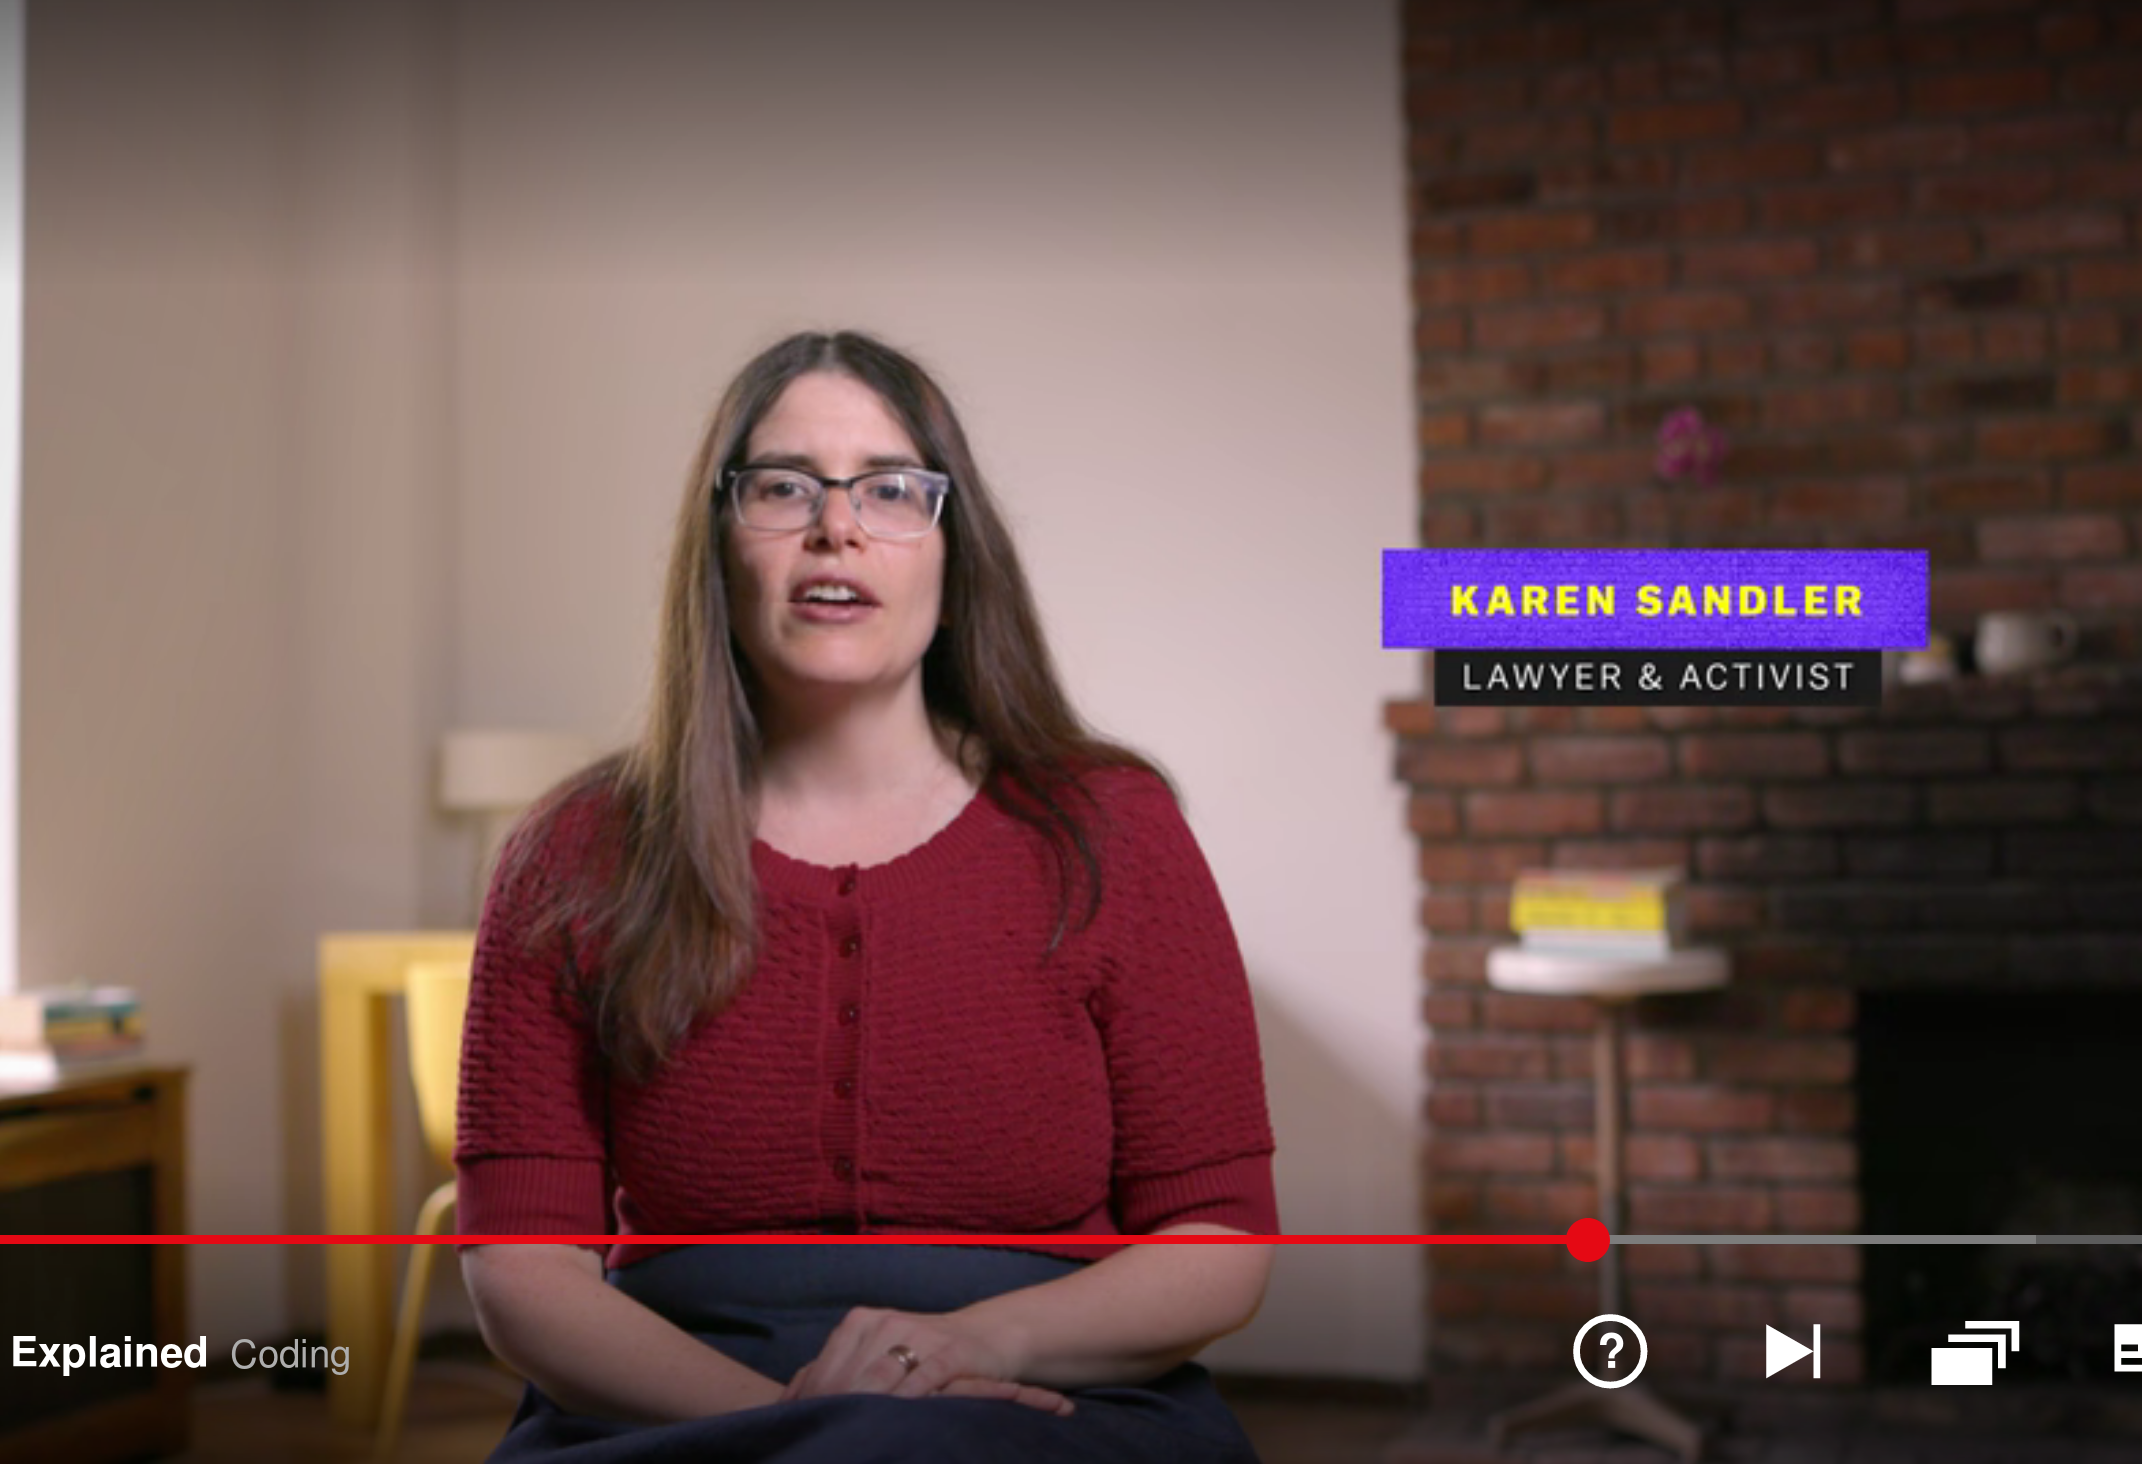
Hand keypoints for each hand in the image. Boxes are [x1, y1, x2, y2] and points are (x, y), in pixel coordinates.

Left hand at [779, 1306, 1072, 1415]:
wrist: (985, 1338)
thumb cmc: (921, 1357)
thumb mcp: (874, 1358)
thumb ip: (836, 1373)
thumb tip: (788, 1402)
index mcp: (859, 1323)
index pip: (824, 1370)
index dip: (810, 1405)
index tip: (799, 1434)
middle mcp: (885, 1323)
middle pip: (848, 1377)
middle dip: (834, 1412)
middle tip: (824, 1444)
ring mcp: (919, 1334)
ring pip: (881, 1378)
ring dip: (866, 1410)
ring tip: (853, 1439)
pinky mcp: (951, 1351)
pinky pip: (926, 1378)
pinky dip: (909, 1400)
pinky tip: (898, 1420)